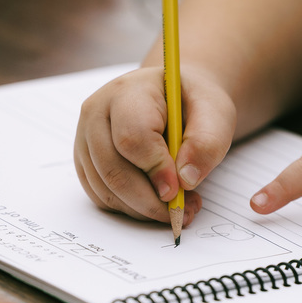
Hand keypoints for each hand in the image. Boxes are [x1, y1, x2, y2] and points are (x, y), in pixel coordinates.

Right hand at [73, 66, 235, 226]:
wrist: (176, 99)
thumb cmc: (193, 103)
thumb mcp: (215, 113)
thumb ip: (206, 143)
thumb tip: (185, 180)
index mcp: (128, 92)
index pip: (132, 137)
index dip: (156, 169)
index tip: (180, 189)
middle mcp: (97, 113)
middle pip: (113, 169)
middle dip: (150, 200)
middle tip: (183, 211)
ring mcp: (86, 139)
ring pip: (106, 189)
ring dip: (144, 209)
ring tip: (180, 206)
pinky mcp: (87, 162)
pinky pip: (103, 197)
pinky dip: (132, 209)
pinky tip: (159, 202)